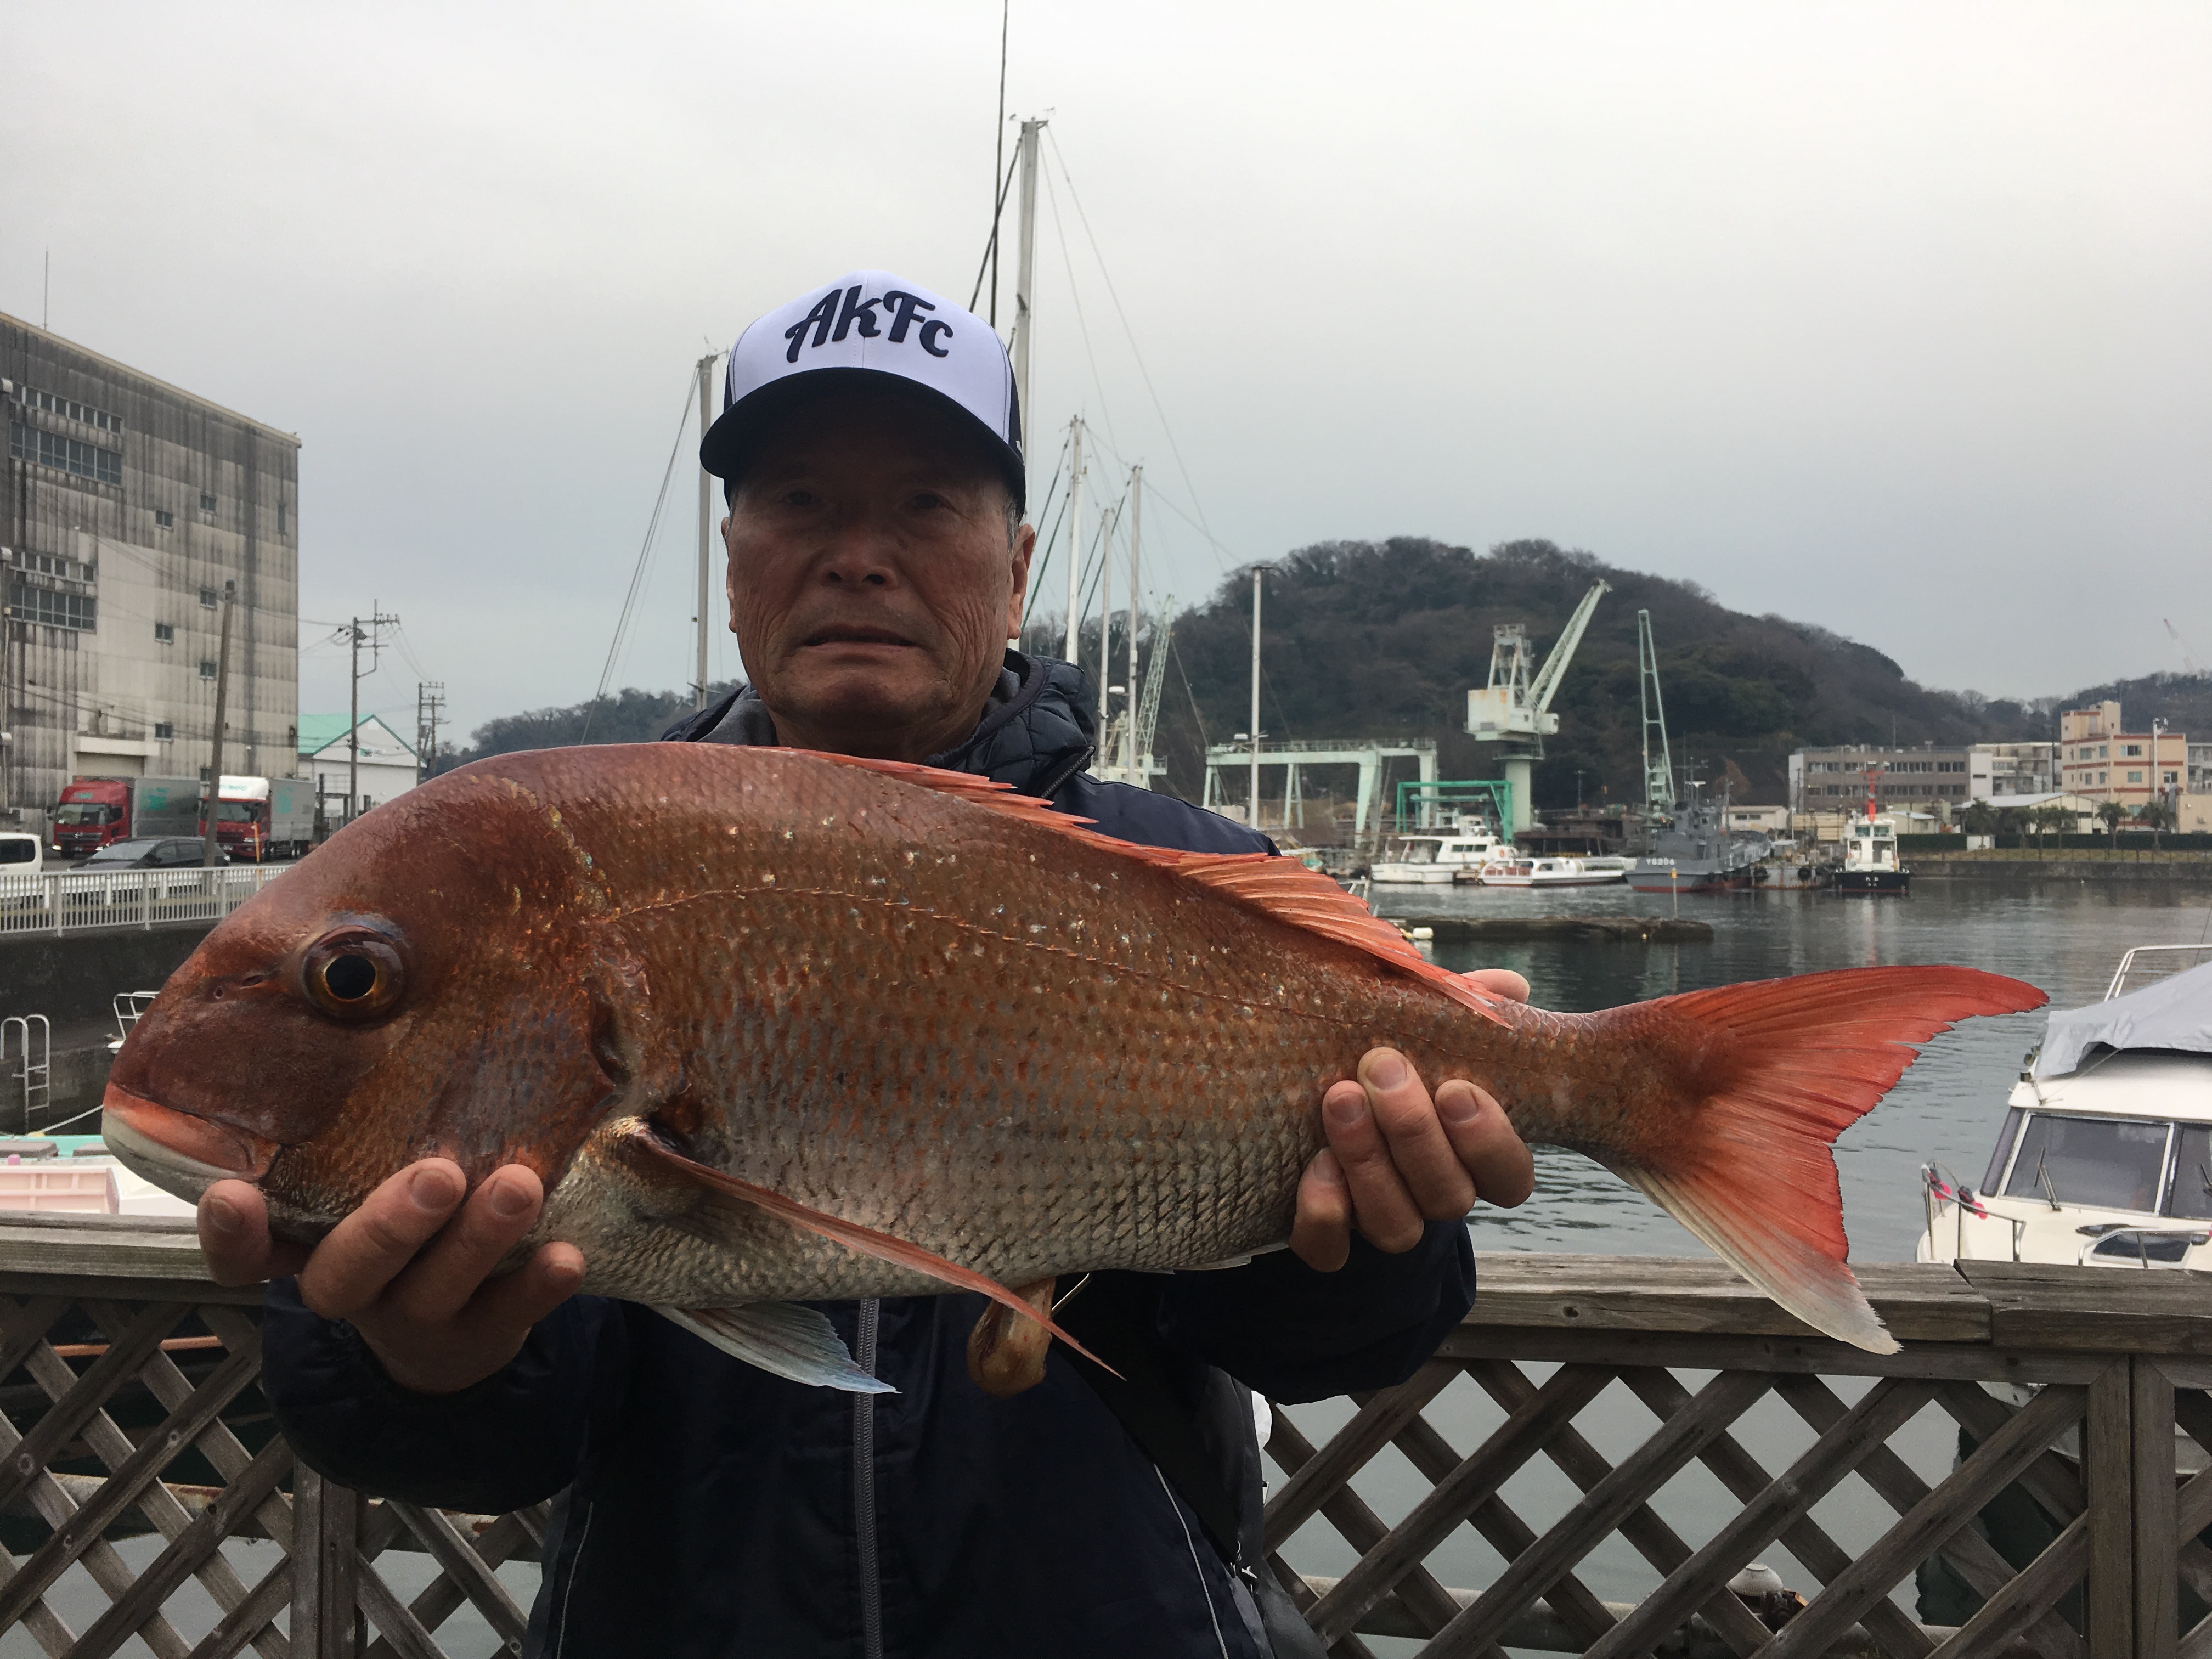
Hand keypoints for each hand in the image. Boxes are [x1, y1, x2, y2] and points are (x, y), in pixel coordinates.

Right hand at [198, 1160, 585, 1395]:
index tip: (234, 1194)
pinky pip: (510, 1314)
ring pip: (435, 1289)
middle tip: (438, 1175)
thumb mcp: (368, 1183)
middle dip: (391, 1225)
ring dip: (477, 1240)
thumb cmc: (403, 1226)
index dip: (232, 1234)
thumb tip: (391, 1005)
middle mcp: (354, 1287)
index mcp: (310, 1246)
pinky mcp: (482, 1336)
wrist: (450, 1335)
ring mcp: (417, 1319)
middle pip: (348, 1272)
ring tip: (518, 1186)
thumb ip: (366, 1130)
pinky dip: (537, 1285)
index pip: (247, 1255)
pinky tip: (566, 1255)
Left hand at [1290, 968, 1536, 1270]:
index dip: (1490, 1142)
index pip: (1509, 1176)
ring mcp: (1381, 1221)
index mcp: (1470, 1156)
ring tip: (1340, 1098)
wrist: (1304, 1110)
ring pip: (1397, 1227)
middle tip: (1381, 1068)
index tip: (1456, 1088)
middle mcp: (1432, 1197)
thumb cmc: (1386, 1061)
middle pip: (1449, 1196)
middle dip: (1415, 1132)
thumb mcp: (1422, 1026)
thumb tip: (1508, 986)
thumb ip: (1465, 1006)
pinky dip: (1324, 1216)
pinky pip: (1330, 1251)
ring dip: (1370, 1164)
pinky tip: (1316, 1168)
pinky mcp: (1325, 1238)